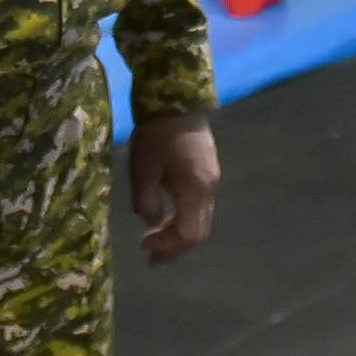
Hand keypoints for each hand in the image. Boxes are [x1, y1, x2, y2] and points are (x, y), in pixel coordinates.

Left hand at [127, 113, 219, 265]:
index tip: (144, 246)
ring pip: (200, 220)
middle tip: (149, 254)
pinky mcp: (208, 171)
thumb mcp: (142, 169)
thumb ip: (146, 201)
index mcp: (195, 189)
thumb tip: (151, 221)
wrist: (177, 100)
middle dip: (174, 247)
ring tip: (154, 238)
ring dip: (178, 234)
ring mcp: (212, 179)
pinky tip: (166, 216)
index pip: (189, 234)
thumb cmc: (156, 135)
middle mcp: (209, 188)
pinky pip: (199, 206)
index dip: (168, 247)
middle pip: (199, 232)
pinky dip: (183, 218)